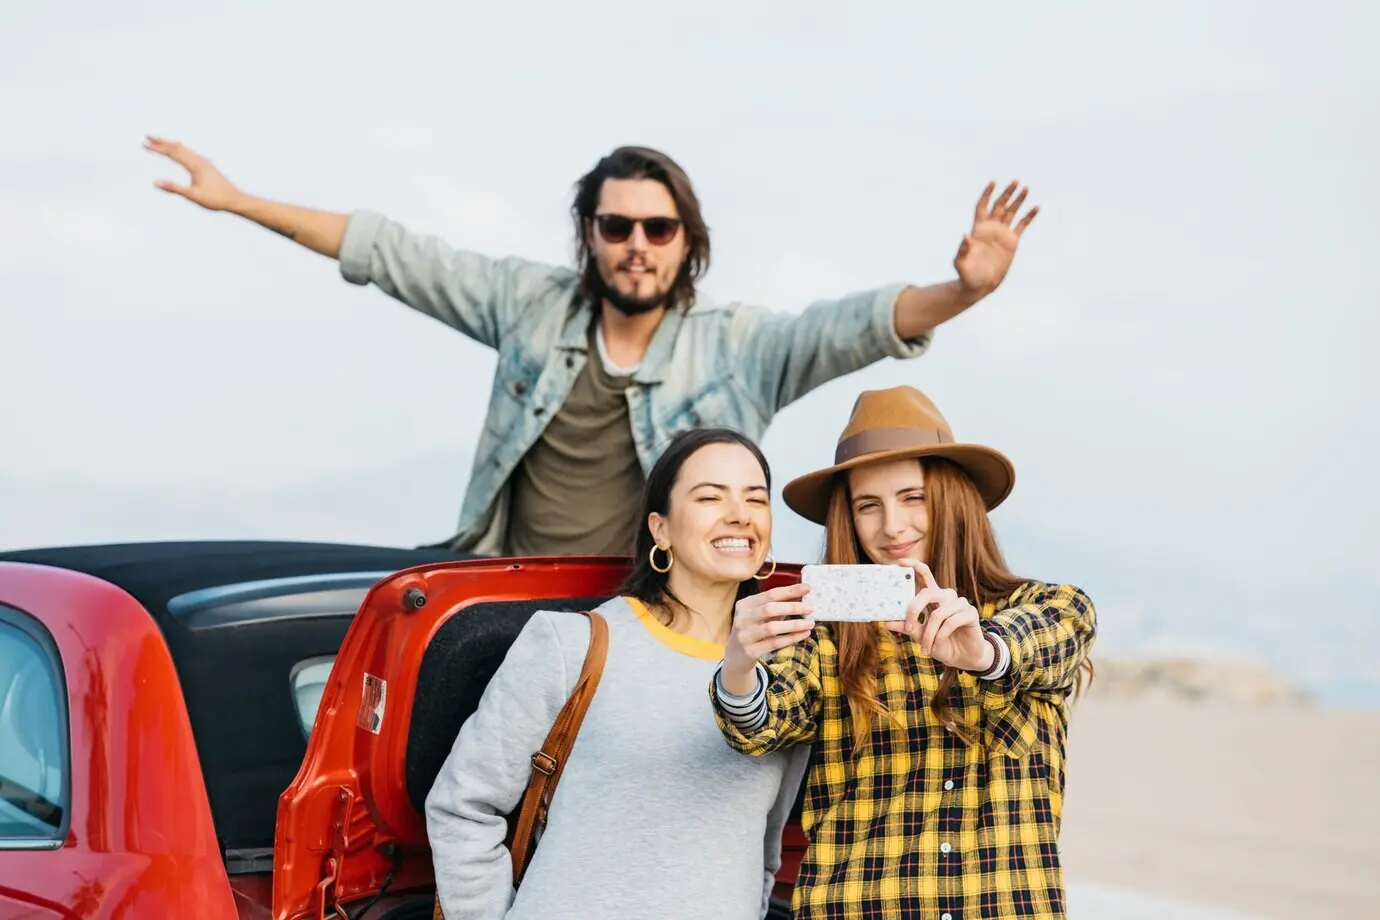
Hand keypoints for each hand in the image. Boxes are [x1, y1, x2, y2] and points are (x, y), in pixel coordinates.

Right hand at [144, 135, 242, 210]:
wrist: (235, 200)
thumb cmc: (216, 199)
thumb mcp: (193, 195)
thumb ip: (174, 188)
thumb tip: (156, 182)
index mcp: (195, 165)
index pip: (172, 152)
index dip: (157, 148)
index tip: (144, 145)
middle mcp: (200, 160)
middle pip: (178, 146)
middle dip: (162, 141)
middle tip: (148, 137)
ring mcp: (204, 162)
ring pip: (185, 149)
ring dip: (171, 144)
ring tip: (160, 142)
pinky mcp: (207, 166)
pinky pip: (190, 153)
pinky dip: (180, 149)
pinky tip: (180, 153)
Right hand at [722, 583, 814, 688]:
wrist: (736, 656)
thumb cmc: (754, 630)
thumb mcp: (762, 615)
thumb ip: (779, 605)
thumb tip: (803, 593)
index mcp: (745, 604)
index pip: (770, 594)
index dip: (789, 590)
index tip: (807, 587)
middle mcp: (742, 618)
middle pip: (769, 609)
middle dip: (792, 607)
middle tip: (810, 608)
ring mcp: (744, 635)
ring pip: (772, 627)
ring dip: (794, 625)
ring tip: (810, 623)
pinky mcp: (750, 651)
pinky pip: (774, 643)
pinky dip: (791, 638)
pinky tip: (804, 634)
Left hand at [887, 560, 992, 671]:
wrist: (962, 658)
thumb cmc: (941, 643)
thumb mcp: (919, 635)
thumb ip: (906, 626)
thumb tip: (886, 622)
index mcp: (934, 597)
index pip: (925, 576)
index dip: (914, 566)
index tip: (900, 562)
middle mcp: (947, 596)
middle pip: (927, 593)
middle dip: (914, 611)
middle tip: (908, 628)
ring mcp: (960, 603)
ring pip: (938, 614)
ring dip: (929, 634)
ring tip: (925, 648)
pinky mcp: (971, 613)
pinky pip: (950, 623)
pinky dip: (940, 637)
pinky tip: (937, 645)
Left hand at [953, 180, 1038, 298]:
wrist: (979, 285)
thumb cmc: (967, 275)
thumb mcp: (960, 263)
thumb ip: (962, 249)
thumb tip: (964, 235)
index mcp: (978, 230)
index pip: (982, 206)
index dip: (987, 194)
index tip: (993, 182)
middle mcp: (991, 228)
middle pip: (999, 205)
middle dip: (1007, 193)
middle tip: (1016, 181)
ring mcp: (1002, 234)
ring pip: (1011, 212)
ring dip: (1018, 200)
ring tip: (1026, 188)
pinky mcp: (1012, 242)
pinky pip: (1022, 226)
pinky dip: (1029, 217)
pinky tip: (1036, 207)